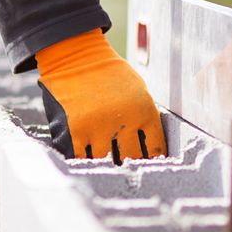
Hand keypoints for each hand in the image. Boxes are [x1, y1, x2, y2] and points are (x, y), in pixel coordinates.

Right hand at [35, 29, 166, 161]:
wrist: (77, 56)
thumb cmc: (109, 72)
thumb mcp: (137, 89)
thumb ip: (143, 115)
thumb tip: (149, 145)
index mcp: (144, 110)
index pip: (155, 148)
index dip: (153, 161)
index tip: (151, 168)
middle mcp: (124, 121)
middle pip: (132, 158)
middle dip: (131, 167)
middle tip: (130, 175)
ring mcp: (98, 128)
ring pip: (107, 161)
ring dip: (108, 167)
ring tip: (108, 173)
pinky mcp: (75, 131)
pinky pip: (82, 158)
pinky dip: (85, 163)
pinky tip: (88, 166)